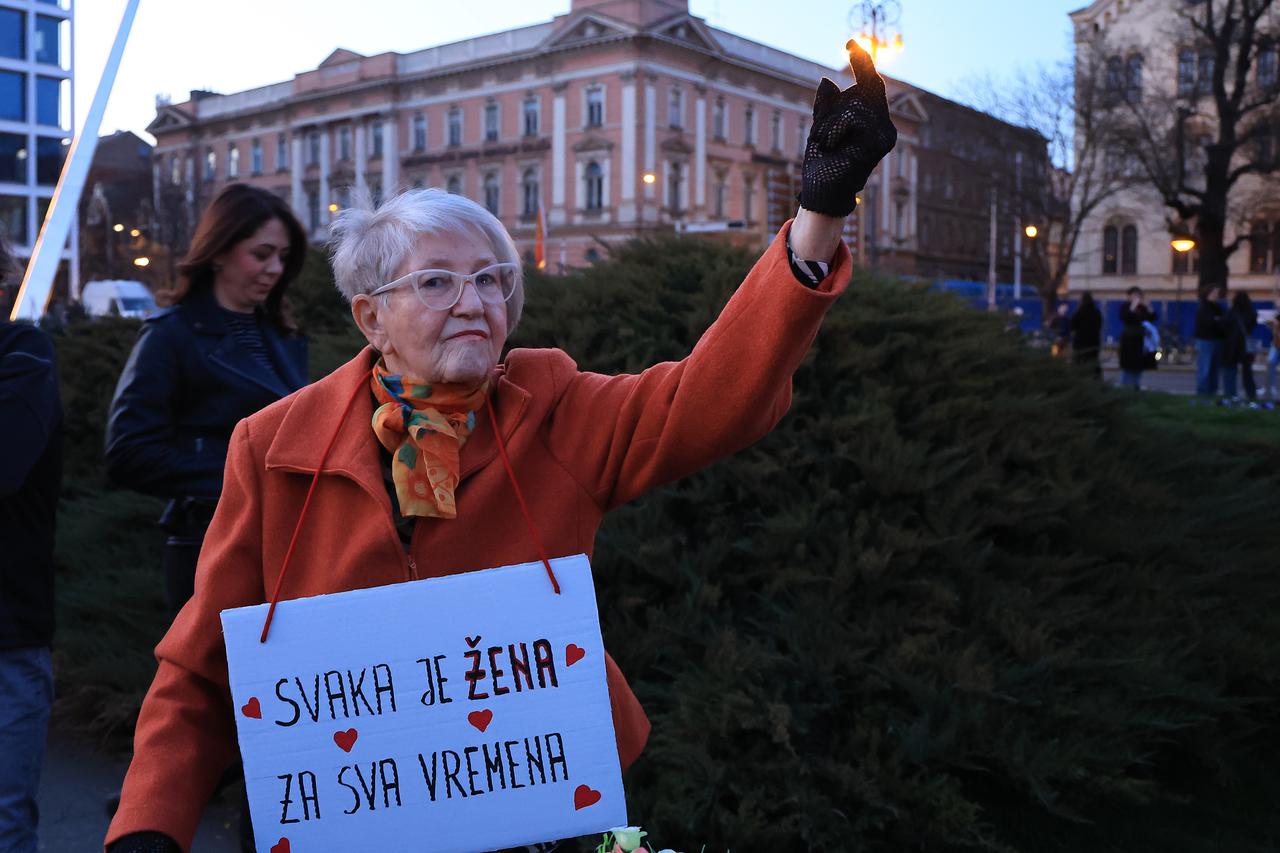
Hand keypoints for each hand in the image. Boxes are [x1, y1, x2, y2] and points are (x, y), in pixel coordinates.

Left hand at [799, 40, 897, 217]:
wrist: (822, 192)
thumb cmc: (822, 163)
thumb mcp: (821, 127)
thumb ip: (826, 107)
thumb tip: (827, 81)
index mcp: (870, 119)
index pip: (870, 84)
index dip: (862, 62)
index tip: (850, 43)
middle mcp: (882, 124)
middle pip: (869, 86)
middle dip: (847, 89)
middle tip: (829, 109)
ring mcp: (885, 133)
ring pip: (857, 103)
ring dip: (831, 120)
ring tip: (824, 140)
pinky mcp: (881, 141)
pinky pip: (854, 117)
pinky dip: (835, 128)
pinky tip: (831, 145)